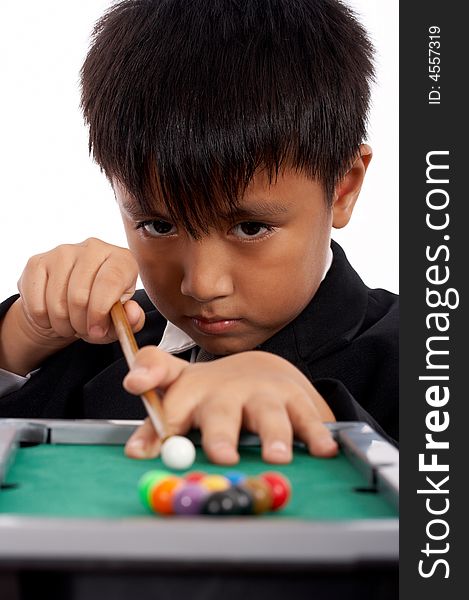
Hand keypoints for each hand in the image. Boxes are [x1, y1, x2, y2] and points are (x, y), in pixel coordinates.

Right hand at [0, 238, 143, 374]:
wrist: (70, 303)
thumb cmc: (102, 310)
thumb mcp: (120, 319)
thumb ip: (132, 320)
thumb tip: (132, 313)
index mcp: (122, 259)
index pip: (109, 282)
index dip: (100, 313)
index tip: (97, 330)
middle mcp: (94, 248)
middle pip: (80, 296)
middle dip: (81, 323)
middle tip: (84, 329)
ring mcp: (64, 252)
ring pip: (57, 302)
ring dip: (63, 324)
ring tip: (71, 324)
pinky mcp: (38, 262)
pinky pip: (36, 303)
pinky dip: (43, 319)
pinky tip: (52, 316)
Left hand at [123, 347, 337, 463]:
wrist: (261, 371)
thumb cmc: (214, 396)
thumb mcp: (183, 402)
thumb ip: (158, 424)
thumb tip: (135, 453)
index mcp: (190, 388)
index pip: (162, 371)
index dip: (147, 374)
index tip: (135, 384)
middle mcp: (224, 387)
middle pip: (219, 408)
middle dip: (220, 432)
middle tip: (222, 454)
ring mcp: (262, 391)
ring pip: (267, 412)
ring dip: (272, 434)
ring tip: (276, 456)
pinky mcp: (294, 398)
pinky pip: (306, 417)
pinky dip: (315, 434)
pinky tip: (322, 449)